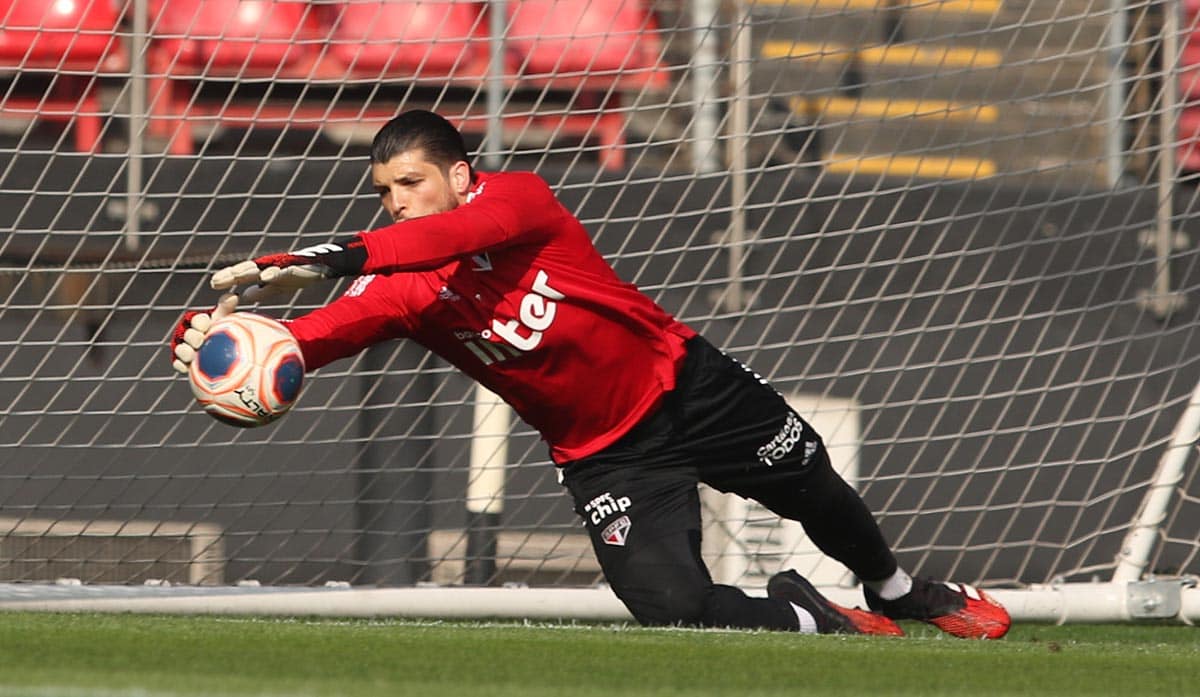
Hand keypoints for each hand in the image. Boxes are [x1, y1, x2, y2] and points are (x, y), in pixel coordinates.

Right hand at [170, 293, 238, 374]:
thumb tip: (233, 295)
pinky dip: (182, 365)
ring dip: (185, 351)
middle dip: (192, 337)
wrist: (227, 361)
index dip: (200, 322)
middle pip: (188, 335)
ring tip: (193, 355)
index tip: (206, 325)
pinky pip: (178, 364)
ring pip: (181, 349)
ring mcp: (186, 349)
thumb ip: (226, 309)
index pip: (198, 320)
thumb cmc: (227, 337)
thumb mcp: (226, 323)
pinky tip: (187, 368)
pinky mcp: (184, 363)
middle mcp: (191, 335)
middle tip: (200, 341)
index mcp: (200, 323)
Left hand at [210, 241, 364, 302]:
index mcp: (265, 271)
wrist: (326, 265)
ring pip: (263, 267)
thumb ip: (261, 291)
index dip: (228, 278)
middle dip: (232, 274)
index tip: (213, 285)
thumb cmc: (300, 275)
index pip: (243, 274)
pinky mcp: (297, 265)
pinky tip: (265, 277)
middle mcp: (271, 265)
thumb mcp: (278, 286)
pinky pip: (284, 269)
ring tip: (235, 276)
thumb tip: (242, 296)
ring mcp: (284, 264)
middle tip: (215, 282)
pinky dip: (274, 272)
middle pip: (248, 268)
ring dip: (248, 271)